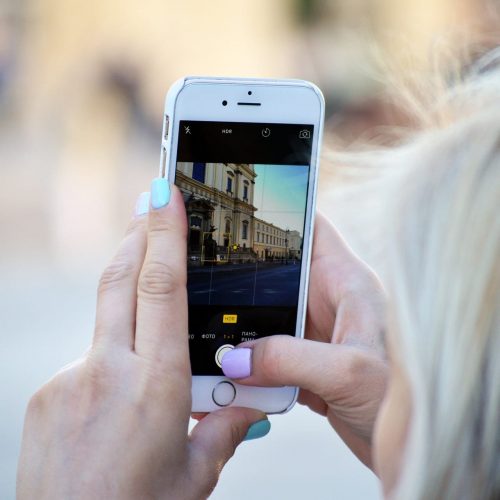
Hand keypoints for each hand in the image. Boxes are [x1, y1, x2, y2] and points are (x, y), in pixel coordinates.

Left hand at [17, 181, 267, 499]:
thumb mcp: (194, 477)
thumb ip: (223, 432)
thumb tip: (249, 409)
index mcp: (156, 385)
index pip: (162, 288)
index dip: (164, 235)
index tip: (164, 196)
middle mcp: (108, 372)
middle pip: (120, 279)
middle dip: (137, 233)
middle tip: (148, 200)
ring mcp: (68, 380)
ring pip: (105, 320)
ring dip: (126, 297)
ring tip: (146, 295)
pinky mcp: (47, 394)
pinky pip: (86, 359)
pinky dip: (109, 356)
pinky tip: (117, 389)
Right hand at [222, 213, 387, 468]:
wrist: (415, 447)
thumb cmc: (407, 399)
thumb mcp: (349, 370)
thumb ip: (289, 358)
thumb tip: (236, 358)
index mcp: (347, 283)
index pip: (313, 229)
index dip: (283, 212)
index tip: (246, 207)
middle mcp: (330, 303)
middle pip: (279, 275)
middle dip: (245, 279)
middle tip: (207, 279)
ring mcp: (318, 335)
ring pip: (269, 318)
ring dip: (243, 330)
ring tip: (212, 335)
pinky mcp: (309, 365)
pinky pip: (269, 356)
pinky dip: (250, 365)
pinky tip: (232, 376)